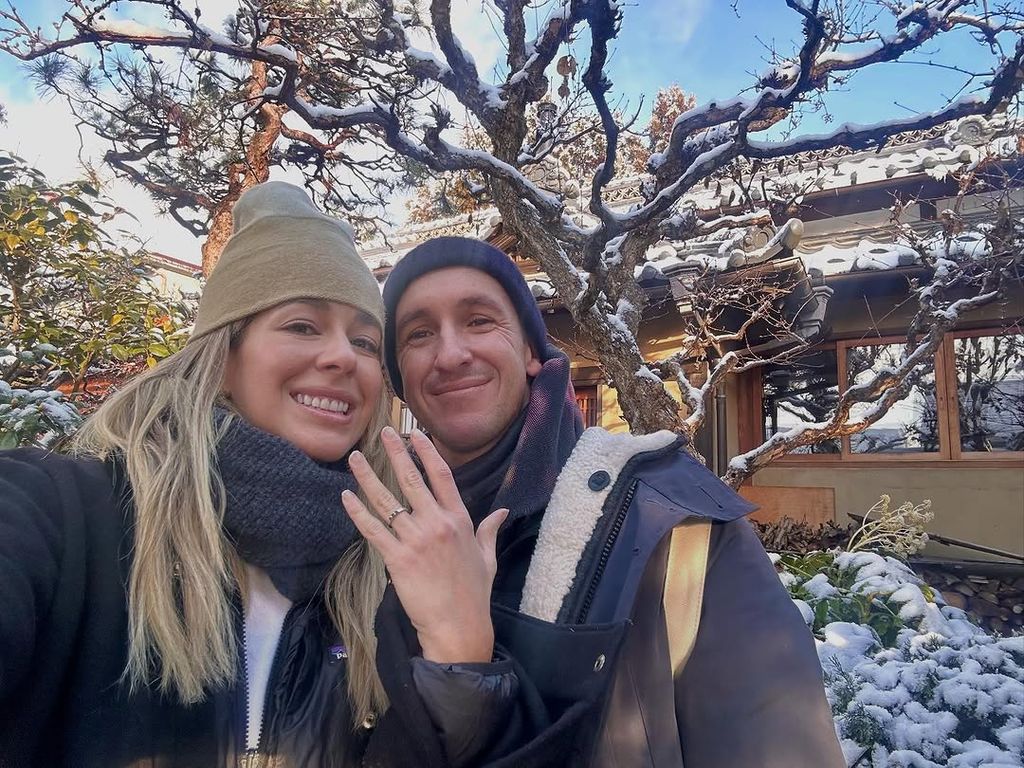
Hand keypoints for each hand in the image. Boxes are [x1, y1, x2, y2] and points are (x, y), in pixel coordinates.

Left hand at [342, 426, 506, 663]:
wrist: (459, 626)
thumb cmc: (474, 594)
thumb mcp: (487, 557)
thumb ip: (490, 530)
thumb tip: (502, 512)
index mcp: (460, 520)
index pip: (441, 476)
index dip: (427, 452)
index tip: (415, 434)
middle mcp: (437, 524)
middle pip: (412, 480)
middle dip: (395, 453)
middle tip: (383, 432)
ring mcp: (416, 540)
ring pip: (387, 501)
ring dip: (368, 477)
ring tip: (355, 459)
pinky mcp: (398, 559)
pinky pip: (373, 530)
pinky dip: (358, 512)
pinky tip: (347, 497)